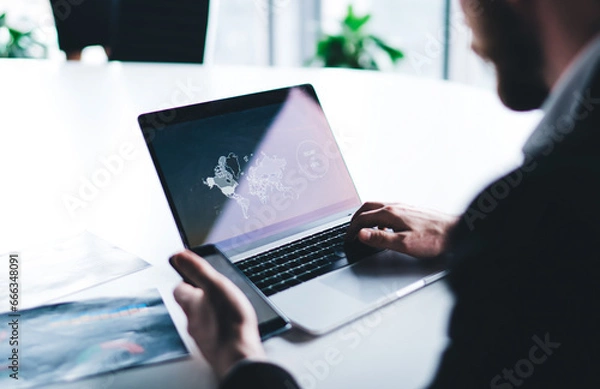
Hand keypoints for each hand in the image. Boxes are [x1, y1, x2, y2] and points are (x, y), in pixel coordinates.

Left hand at [171, 250, 265, 378]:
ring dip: (209, 312)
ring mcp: (203, 337)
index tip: (192, 273)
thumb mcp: (215, 286)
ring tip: (224, 307)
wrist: (238, 356)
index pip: (179, 288)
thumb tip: (178, 256)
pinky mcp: (215, 348)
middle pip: (190, 305)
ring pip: (201, 320)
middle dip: (199, 297)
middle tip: (211, 289)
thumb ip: (197, 270)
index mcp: (190, 304)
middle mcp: (192, 321)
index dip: (186, 279)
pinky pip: (213, 333)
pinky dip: (218, 327)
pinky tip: (230, 326)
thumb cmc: (228, 322)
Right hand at [346, 202, 457, 258]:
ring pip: (377, 207)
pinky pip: (387, 210)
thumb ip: (380, 239)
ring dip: (366, 216)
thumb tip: (361, 234)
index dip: (352, 229)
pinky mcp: (410, 211)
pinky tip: (383, 227)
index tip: (348, 238)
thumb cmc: (434, 239)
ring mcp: (403, 207)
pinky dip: (377, 217)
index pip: (363, 218)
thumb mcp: (404, 244)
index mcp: (391, 214)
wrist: (456, 232)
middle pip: (368, 208)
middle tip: (350, 231)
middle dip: (355, 219)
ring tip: (362, 228)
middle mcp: (396, 207)